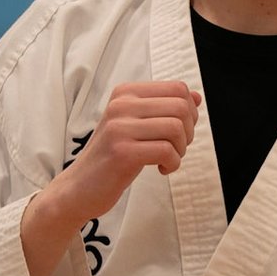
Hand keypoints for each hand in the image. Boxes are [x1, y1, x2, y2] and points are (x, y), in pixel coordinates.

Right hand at [41, 81, 199, 227]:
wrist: (79, 187)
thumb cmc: (112, 156)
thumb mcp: (137, 125)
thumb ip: (164, 110)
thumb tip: (197, 98)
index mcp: (125, 93)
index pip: (178, 88)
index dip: (190, 111)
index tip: (178, 131)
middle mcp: (121, 105)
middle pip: (181, 107)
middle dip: (188, 131)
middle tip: (175, 148)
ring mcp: (120, 127)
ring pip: (176, 128)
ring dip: (180, 149)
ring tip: (167, 159)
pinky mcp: (122, 152)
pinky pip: (166, 151)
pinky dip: (173, 163)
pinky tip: (161, 169)